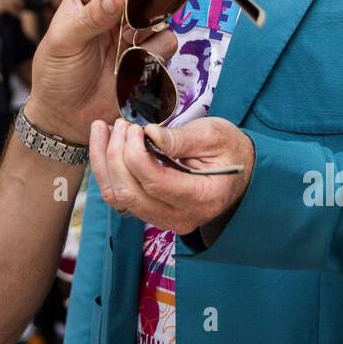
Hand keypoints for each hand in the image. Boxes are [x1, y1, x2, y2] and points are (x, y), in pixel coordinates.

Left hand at [23, 0, 169, 145]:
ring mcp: (133, 31)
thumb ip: (90, 18)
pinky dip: (154, 51)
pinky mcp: (147, 54)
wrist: (67, 118)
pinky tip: (133, 64)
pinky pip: (166, 41)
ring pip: (160, 11)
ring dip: (151, 21)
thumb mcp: (63, 42)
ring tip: (131, 38)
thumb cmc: (57, 75)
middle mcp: (113, 9)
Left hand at [89, 116, 253, 237]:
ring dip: (104, 161)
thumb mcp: (213, 136)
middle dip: (117, 154)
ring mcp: (163, 219)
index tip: (136, 127)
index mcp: (202, 198)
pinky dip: (106, 169)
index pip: (155, 182)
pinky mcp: (149, 212)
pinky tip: (105, 142)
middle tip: (123, 124)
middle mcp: (180, 217)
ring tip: (105, 128)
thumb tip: (149, 134)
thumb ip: (182, 138)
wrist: (238, 170)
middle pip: (130, 192)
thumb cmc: (228, 150)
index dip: (136, 153)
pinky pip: (117, 195)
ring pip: (117, 196)